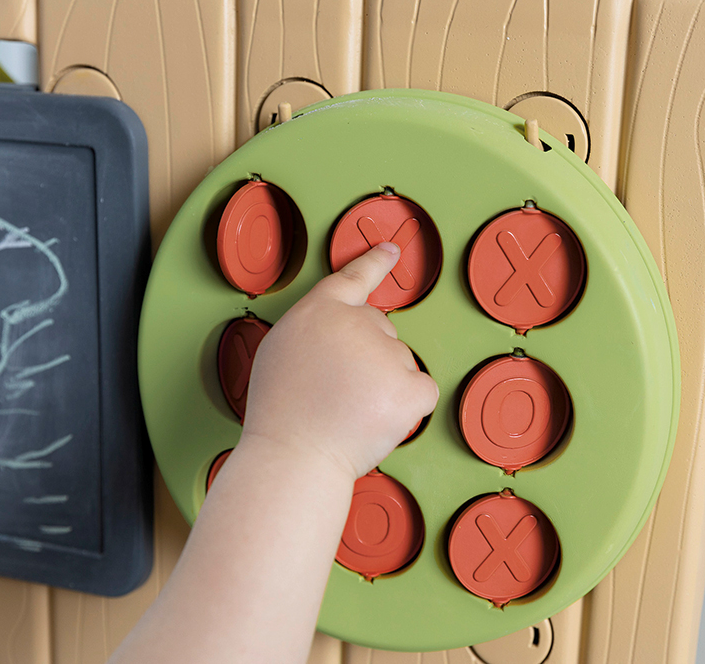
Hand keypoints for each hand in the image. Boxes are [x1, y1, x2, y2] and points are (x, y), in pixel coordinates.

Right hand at [241, 242, 438, 479]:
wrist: (294, 455)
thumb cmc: (282, 415)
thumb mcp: (281, 351)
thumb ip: (314, 332)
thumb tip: (337, 338)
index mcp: (319, 311)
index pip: (353, 278)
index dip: (374, 262)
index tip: (391, 250)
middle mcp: (356, 323)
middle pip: (381, 332)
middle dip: (368, 359)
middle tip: (338, 392)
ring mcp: (386, 354)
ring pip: (400, 364)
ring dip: (384, 387)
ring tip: (348, 411)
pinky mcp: (409, 386)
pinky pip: (423, 390)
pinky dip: (408, 408)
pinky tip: (378, 419)